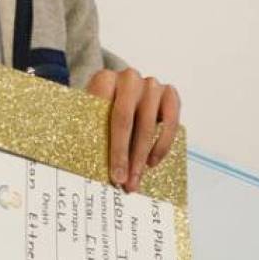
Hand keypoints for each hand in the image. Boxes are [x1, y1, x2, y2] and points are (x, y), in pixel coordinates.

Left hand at [85, 68, 181, 192]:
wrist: (120, 96)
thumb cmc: (102, 113)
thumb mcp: (89, 118)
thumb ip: (88, 134)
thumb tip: (87, 169)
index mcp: (104, 79)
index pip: (105, 113)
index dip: (110, 146)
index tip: (111, 174)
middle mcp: (129, 78)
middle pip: (126, 119)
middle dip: (126, 155)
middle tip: (125, 181)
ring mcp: (151, 84)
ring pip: (149, 123)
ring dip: (143, 155)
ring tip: (137, 177)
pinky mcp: (169, 93)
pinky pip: (172, 121)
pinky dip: (163, 143)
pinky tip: (153, 161)